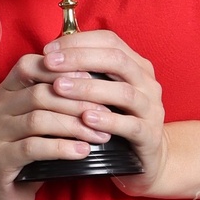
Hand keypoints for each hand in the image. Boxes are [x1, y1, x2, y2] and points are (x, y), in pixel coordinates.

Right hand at [0, 51, 116, 199]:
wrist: (2, 194)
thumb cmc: (31, 152)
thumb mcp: (43, 121)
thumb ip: (58, 100)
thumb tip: (99, 83)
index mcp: (6, 91)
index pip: (30, 66)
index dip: (62, 70)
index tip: (93, 79)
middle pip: (39, 94)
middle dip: (77, 102)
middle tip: (107, 113)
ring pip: (38, 120)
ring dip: (74, 126)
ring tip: (100, 135)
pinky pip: (33, 148)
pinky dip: (61, 148)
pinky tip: (83, 151)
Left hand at [42, 29, 168, 197]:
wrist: (148, 159)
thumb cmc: (117, 119)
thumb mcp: (104, 91)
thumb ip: (85, 72)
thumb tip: (49, 55)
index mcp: (136, 65)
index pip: (109, 41)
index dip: (78, 42)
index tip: (48, 50)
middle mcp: (147, 82)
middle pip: (116, 60)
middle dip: (79, 59)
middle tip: (49, 64)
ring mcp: (151, 108)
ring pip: (123, 92)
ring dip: (88, 88)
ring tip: (59, 88)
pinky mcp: (150, 135)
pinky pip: (129, 125)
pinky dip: (107, 121)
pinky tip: (85, 118)